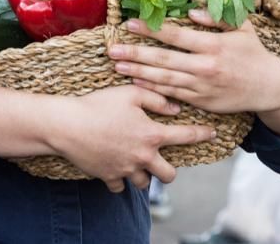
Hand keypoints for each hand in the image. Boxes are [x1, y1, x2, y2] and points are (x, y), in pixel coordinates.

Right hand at [46, 85, 214, 193]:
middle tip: (163, 160)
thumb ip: (156, 98)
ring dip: (144, 174)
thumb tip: (175, 108)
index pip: (186, 137)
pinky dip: (120, 179)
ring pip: (144, 183)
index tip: (212, 133)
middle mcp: (143, 156)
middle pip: (169, 175)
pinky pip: (120, 186)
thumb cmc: (99, 104)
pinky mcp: (108, 176)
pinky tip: (116, 166)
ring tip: (137, 163)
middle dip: (169, 170)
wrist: (67, 125)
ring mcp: (125, 169)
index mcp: (152, 134)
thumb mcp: (130, 93)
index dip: (202, 134)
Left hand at [107, 11, 279, 115]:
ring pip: (165, 80)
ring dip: (139, 73)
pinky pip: (173, 95)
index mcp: (213, 45)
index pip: (176, 35)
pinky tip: (137, 83)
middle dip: (136, 54)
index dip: (151, 30)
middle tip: (112, 49)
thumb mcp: (242, 28)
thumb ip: (216, 19)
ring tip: (118, 67)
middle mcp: (205, 67)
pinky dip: (153, 89)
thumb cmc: (254, 53)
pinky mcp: (202, 102)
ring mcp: (202, 87)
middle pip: (164, 60)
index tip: (130, 24)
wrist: (269, 87)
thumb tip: (191, 13)